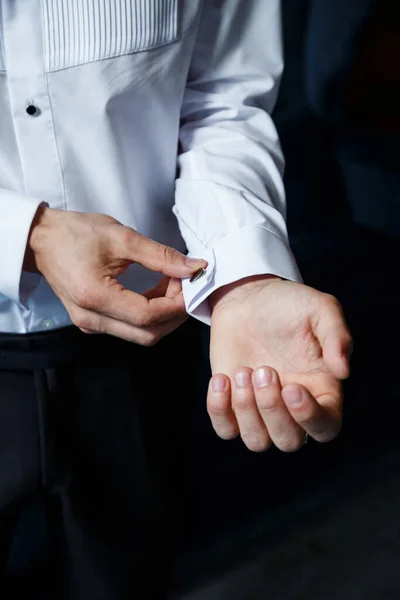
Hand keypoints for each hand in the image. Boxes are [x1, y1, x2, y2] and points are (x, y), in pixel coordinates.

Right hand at [26, 207, 205, 344]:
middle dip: (175, 313)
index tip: (189, 282)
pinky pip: (129, 328)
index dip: (177, 303)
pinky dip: (149, 314)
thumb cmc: (75, 233)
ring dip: (163, 314)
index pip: (148, 316)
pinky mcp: (92, 323)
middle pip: (148, 334)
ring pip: (141, 335)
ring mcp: (89, 324)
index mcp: (94, 296)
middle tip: (184, 284)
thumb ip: (161, 255)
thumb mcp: (122, 237)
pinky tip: (155, 291)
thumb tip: (194, 267)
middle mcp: (90, 319)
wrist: (41, 239)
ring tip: (170, 283)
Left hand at [207, 276, 351, 451]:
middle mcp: (292, 407)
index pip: (325, 427)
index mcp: (321, 389)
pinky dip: (219, 411)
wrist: (248, 297)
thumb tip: (344, 371)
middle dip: (271, 409)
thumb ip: (337, 336)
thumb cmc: (289, 304)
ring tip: (240, 372)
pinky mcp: (232, 403)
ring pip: (257, 441)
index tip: (291, 387)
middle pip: (288, 441)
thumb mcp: (320, 308)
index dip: (309, 417)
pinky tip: (221, 379)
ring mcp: (260, 408)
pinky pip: (226, 430)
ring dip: (246, 411)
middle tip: (263, 369)